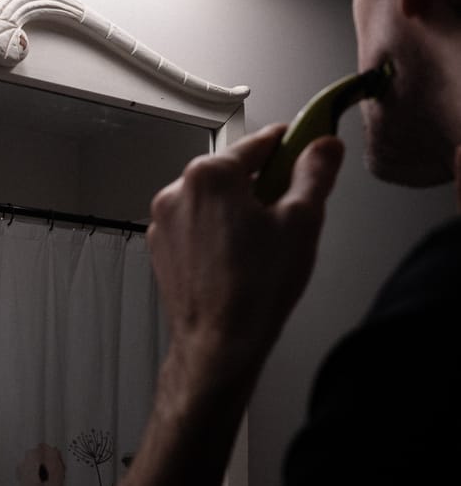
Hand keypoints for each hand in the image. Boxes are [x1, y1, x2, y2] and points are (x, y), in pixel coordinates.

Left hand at [147, 123, 343, 375]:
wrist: (219, 342)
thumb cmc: (254, 290)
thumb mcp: (302, 221)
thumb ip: (315, 174)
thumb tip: (323, 147)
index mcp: (209, 176)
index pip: (257, 143)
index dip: (289, 143)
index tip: (305, 143)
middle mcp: (177, 192)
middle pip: (231, 172)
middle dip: (262, 184)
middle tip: (290, 209)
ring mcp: (164, 222)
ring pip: (212, 200)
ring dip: (238, 209)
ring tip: (263, 243)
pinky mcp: (161, 247)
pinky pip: (196, 225)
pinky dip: (217, 231)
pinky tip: (239, 258)